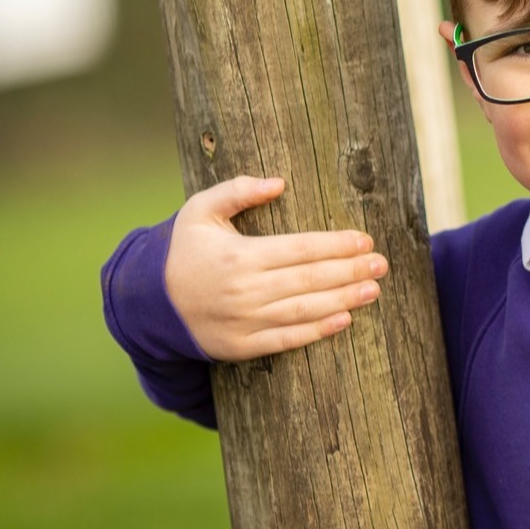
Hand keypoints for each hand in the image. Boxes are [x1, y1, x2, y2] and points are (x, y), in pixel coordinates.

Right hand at [165, 175, 387, 361]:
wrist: (147, 302)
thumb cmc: (182, 249)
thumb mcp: (199, 210)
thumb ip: (237, 191)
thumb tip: (278, 182)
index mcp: (239, 255)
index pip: (300, 249)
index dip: (336, 244)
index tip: (365, 240)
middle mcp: (244, 290)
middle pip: (310, 279)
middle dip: (350, 271)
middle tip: (382, 264)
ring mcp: (244, 321)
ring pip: (304, 310)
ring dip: (344, 300)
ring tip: (373, 289)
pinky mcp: (242, 346)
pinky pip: (286, 340)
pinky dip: (317, 332)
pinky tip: (344, 320)